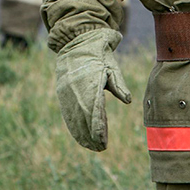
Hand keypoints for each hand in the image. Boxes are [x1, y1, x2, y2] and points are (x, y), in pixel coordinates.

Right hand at [54, 28, 130, 150]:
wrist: (76, 40)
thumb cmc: (98, 54)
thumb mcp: (111, 66)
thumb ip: (118, 84)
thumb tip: (127, 100)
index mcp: (89, 81)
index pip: (93, 109)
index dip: (97, 127)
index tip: (102, 140)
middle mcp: (75, 88)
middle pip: (82, 117)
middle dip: (90, 134)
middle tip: (100, 148)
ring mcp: (66, 90)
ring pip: (73, 116)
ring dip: (81, 133)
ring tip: (91, 146)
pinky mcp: (62, 91)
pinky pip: (67, 111)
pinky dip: (73, 124)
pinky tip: (79, 135)